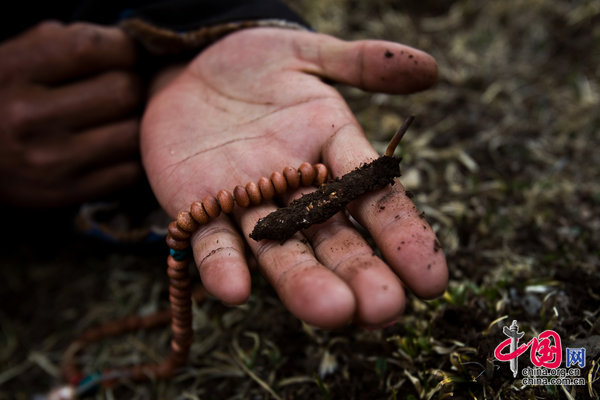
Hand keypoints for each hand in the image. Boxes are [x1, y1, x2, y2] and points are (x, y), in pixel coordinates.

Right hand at [0, 21, 143, 206]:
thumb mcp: (9, 60)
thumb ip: (59, 43)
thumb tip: (121, 43)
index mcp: (11, 70)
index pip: (91, 47)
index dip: (122, 47)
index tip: (123, 53)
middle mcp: (29, 116)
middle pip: (124, 91)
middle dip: (133, 84)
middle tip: (125, 88)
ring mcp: (50, 159)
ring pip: (134, 133)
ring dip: (135, 123)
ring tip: (119, 119)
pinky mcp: (67, 192)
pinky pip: (129, 170)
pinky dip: (130, 157)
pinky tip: (113, 148)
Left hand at [142, 28, 447, 328]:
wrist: (190, 64)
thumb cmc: (256, 61)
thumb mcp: (308, 54)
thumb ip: (364, 62)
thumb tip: (429, 67)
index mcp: (332, 152)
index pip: (375, 199)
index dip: (403, 236)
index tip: (432, 280)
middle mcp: (296, 189)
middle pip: (332, 236)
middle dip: (357, 273)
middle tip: (383, 311)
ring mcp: (248, 202)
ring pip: (279, 249)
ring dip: (300, 281)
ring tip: (330, 312)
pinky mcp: (196, 205)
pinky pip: (210, 241)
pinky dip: (221, 266)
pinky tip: (233, 291)